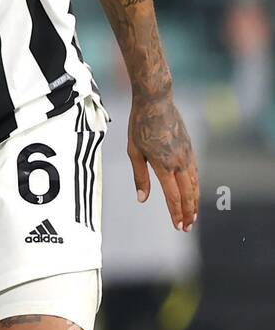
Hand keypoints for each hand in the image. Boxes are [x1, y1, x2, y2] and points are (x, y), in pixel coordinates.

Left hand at [127, 93, 198, 230]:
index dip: (175, 213)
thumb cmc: (139, 126)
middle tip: (186, 226)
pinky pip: (195, 173)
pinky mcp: (190, 149)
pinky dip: (195, 187)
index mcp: (163, 165)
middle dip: (188, 212)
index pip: (173, 196)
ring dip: (194, 202)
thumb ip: (140, 176)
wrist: (156, 102)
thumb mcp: (133, 152)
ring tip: (192, 215)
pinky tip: (192, 193)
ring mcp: (187, 155)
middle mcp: (179, 162)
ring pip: (194, 185)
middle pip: (187, 194)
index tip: (178, 226)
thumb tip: (142, 199)